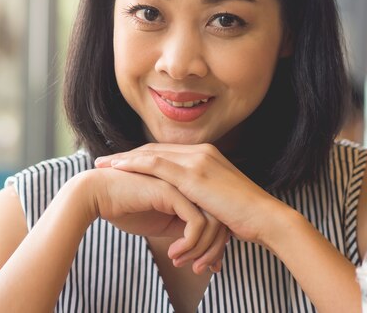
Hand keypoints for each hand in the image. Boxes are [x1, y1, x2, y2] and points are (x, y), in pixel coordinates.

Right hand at [84, 167, 227, 273]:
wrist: (98, 194)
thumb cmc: (125, 207)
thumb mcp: (161, 222)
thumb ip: (181, 226)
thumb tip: (201, 247)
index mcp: (189, 188)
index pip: (216, 215)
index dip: (216, 242)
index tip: (211, 266)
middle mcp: (190, 185)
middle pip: (220, 218)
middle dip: (215, 249)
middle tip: (204, 269)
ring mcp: (184, 185)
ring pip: (213, 223)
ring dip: (201, 250)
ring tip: (183, 263)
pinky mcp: (174, 193)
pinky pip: (197, 223)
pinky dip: (190, 244)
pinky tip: (174, 253)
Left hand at [95, 143, 287, 245]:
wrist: (265, 217)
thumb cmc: (244, 216)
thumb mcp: (219, 199)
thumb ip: (201, 196)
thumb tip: (186, 207)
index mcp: (206, 155)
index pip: (165, 152)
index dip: (141, 157)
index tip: (120, 163)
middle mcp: (200, 151)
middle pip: (154, 149)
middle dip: (126, 155)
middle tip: (103, 160)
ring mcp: (197, 160)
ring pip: (151, 154)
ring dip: (123, 159)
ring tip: (101, 165)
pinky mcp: (194, 173)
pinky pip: (157, 164)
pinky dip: (134, 164)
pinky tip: (117, 168)